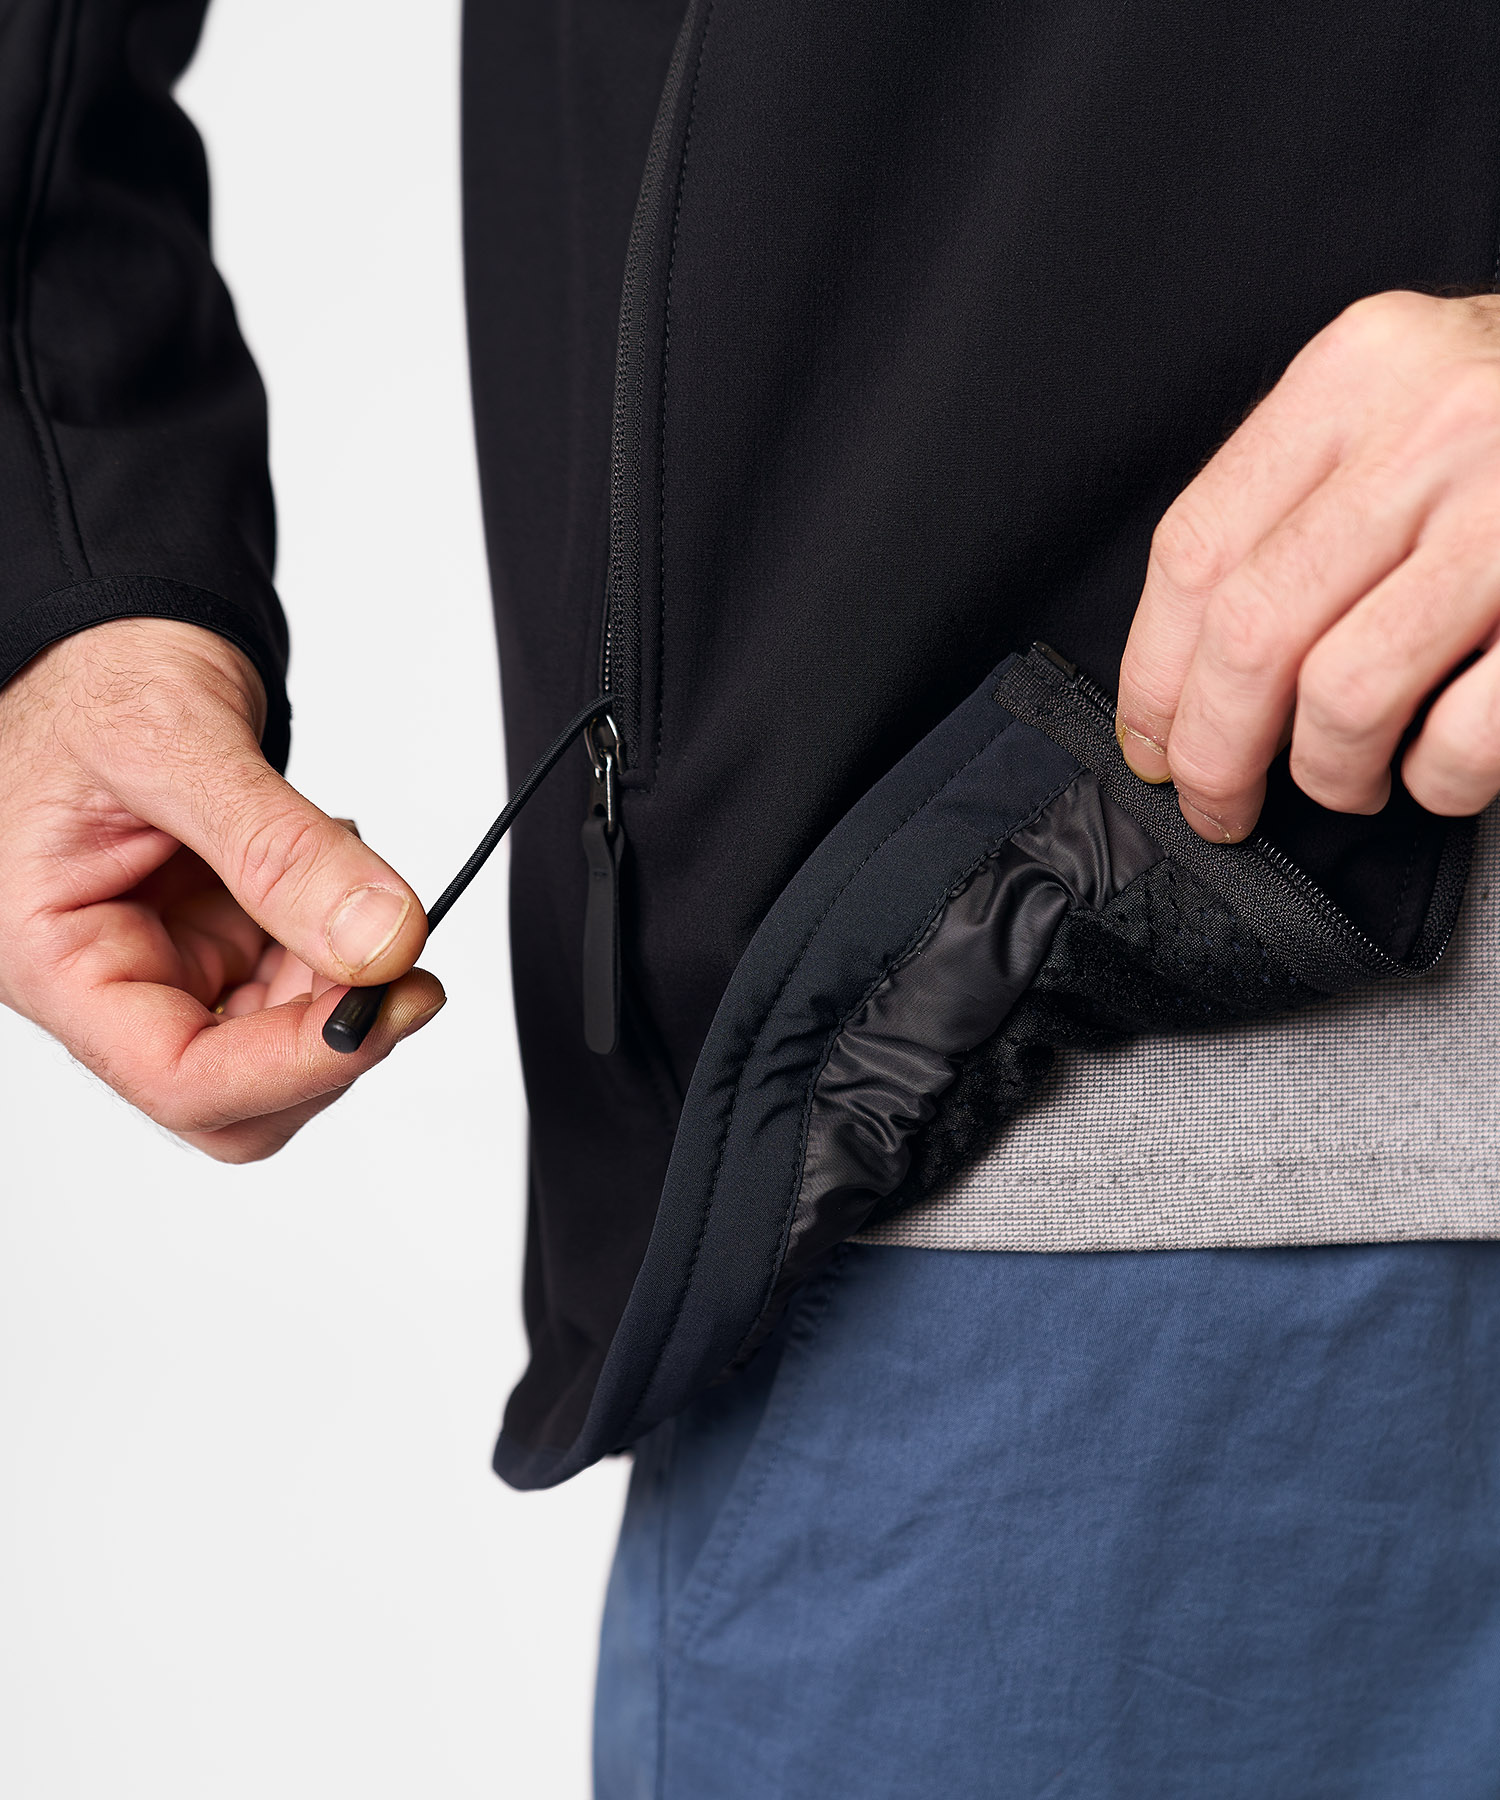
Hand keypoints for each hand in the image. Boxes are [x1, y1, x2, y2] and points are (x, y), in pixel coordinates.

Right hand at [0, 618, 441, 1160]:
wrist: (115, 634)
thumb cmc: (100, 676)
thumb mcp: (179, 743)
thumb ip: (279, 851)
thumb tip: (381, 940)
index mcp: (55, 955)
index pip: (177, 1077)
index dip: (290, 1066)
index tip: (384, 1009)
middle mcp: (110, 978)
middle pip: (237, 1096)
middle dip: (327, 1040)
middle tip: (401, 959)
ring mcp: (171, 964)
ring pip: (280, 1046)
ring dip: (345, 986)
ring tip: (351, 874)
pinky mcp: (220, 939)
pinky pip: (298, 983)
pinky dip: (343, 943)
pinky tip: (336, 870)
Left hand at [1116, 290, 1499, 840]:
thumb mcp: (1406, 400)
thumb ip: (1305, 495)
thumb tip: (1186, 668)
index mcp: (1360, 371)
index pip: (1195, 549)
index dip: (1152, 674)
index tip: (1150, 742)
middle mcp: (1435, 426)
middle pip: (1250, 632)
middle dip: (1215, 751)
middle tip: (1218, 802)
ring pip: (1345, 694)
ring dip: (1327, 773)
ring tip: (1347, 778)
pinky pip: (1463, 736)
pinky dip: (1436, 782)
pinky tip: (1437, 766)